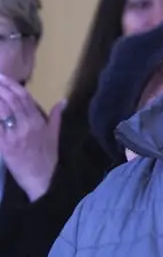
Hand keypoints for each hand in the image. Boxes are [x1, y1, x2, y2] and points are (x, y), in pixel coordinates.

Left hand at [0, 74, 63, 200]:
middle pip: (12, 101)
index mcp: (39, 123)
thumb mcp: (54, 136)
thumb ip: (55, 117)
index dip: (13, 85)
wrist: (41, 179)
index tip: (3, 77)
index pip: (25, 99)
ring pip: (2, 110)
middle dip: (0, 87)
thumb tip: (62, 101)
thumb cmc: (47, 158)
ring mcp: (15, 136)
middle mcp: (27, 126)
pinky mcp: (4, 145)